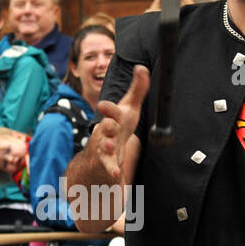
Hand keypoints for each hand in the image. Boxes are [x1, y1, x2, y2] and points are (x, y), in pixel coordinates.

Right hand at [94, 65, 149, 182]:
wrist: (106, 147)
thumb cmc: (120, 124)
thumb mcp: (129, 107)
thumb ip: (137, 89)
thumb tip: (142, 67)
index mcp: (113, 117)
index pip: (110, 111)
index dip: (107, 108)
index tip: (102, 105)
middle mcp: (106, 131)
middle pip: (105, 128)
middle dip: (106, 126)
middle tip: (107, 125)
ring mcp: (104, 147)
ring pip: (104, 147)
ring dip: (106, 147)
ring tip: (110, 146)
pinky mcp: (107, 162)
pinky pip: (109, 167)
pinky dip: (112, 171)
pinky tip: (118, 177)